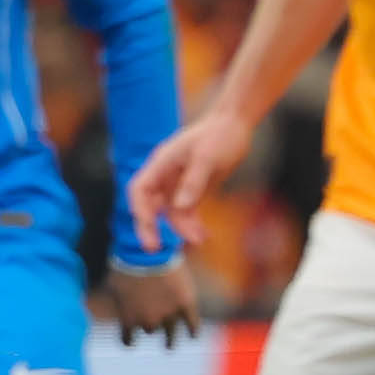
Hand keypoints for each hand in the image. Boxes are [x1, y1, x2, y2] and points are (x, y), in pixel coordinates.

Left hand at [99, 258, 202, 339]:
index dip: (129, 340)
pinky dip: (192, 331)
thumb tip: (93, 305)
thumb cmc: (123, 263)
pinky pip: (192, 324)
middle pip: (149, 330)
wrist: (145, 250)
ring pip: (170, 335)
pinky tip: (192, 334)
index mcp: (128, 319)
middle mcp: (148, 321)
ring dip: (169, 341)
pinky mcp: (186, 304)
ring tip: (169, 345)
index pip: (127, 340)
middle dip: (149, 325)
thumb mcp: (109, 284)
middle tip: (151, 324)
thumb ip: (107, 300)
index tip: (130, 340)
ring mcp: (169, 314)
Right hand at [127, 109, 246, 256]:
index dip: (139, 210)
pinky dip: (193, 224)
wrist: (235, 125)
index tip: (148, 227)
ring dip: (181, 228)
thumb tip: (179, 208)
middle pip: (149, 204)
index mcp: (161, 162)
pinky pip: (187, 211)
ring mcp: (178, 182)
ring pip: (171, 212)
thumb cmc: (219, 135)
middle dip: (149, 227)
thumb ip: (193, 183)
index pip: (139, 189)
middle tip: (154, 249)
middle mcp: (166, 174)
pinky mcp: (193, 188)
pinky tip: (203, 236)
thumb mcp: (207, 157)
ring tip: (199, 240)